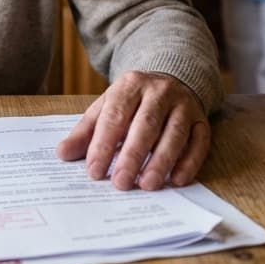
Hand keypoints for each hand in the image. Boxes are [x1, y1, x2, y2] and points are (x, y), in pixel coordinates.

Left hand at [55, 71, 210, 190]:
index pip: (115, 115)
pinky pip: (199, 142)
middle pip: (145, 124)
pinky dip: (189, 162)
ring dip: (161, 161)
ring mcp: (183, 105)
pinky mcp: (202, 120)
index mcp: (130, 85)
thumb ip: (85, 132)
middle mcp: (159, 91)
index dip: (103, 144)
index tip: (94, 171)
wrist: (171, 78)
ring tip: (147, 185)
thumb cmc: (133, 102)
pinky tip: (176, 180)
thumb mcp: (106, 108)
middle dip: (132, 155)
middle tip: (120, 183)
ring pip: (174, 134)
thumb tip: (62, 154)